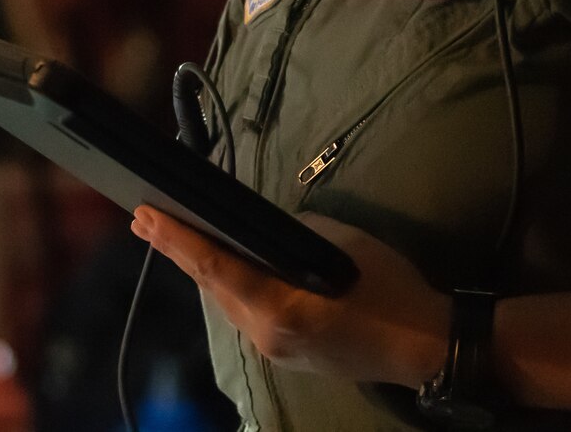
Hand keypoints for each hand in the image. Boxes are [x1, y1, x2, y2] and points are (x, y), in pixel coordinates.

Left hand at [132, 206, 449, 387]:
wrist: (425, 346)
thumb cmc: (388, 287)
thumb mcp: (339, 245)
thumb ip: (290, 235)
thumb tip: (259, 230)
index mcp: (278, 306)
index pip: (214, 267)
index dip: (176, 240)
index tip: (145, 216)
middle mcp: (265, 334)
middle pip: (212, 286)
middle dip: (178, 251)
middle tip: (146, 218)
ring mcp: (274, 350)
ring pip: (226, 302)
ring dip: (201, 269)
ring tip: (171, 236)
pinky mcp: (286, 354)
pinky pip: (246, 313)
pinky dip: (228, 286)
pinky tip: (217, 266)